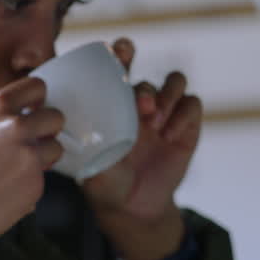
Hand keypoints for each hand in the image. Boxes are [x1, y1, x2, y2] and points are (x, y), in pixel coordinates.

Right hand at [0, 78, 63, 259]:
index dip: (39, 100)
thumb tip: (24, 117)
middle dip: (48, 130)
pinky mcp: (36, 182)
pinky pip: (45, 177)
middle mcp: (15, 126)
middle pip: (56, 117)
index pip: (37, 86)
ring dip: (44, 158)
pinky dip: (32, 183)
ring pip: (56, 148)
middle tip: (33, 143)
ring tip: (16, 170)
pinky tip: (7, 191)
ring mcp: (29, 154)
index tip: (36, 110)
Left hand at [82, 38, 199, 259]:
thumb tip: (67, 129)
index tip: (120, 52)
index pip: (118, 66)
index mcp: (113, 102)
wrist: (134, 208)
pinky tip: (170, 136)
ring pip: (175, 81)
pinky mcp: (187, 127)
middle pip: (147, 68)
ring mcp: (165, 113)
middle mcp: (140, 102)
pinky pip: (192, 105)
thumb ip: (85, 146)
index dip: (120, 52)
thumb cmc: (105, 183)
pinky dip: (184, 115)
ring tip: (155, 122)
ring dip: (166, 95)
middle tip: (141, 100)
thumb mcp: (90, 166)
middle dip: (146, 76)